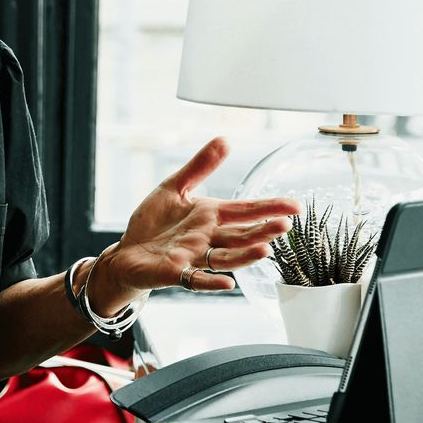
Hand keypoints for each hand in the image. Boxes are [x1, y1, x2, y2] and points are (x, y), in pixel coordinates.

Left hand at [90, 136, 301, 308]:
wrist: (127, 251)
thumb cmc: (154, 222)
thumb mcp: (175, 187)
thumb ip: (199, 167)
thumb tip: (225, 139)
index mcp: (211, 216)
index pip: (246, 211)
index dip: (270, 208)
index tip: (295, 206)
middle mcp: (208, 238)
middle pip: (241, 235)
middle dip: (263, 231)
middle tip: (285, 226)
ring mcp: (193, 257)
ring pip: (225, 257)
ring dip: (244, 255)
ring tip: (264, 249)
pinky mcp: (174, 272)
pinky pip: (195, 279)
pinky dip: (210, 281)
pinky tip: (227, 283)